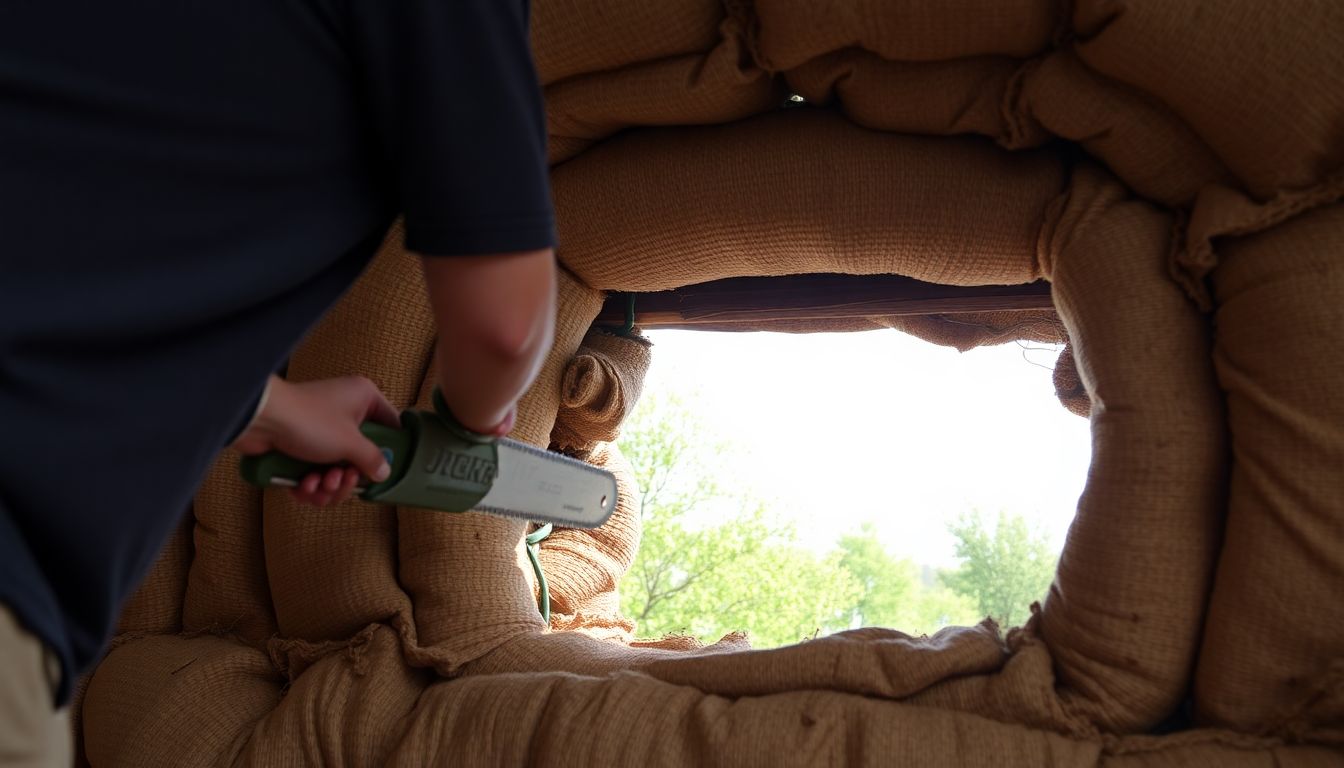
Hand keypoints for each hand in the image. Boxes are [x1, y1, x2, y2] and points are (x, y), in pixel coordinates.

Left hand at [232, 375, 399, 505]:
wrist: (259, 420)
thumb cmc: (308, 419)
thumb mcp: (350, 442)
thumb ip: (372, 459)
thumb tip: (384, 471)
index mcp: (363, 399)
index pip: (390, 424)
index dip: (390, 448)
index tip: (386, 469)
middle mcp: (345, 412)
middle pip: (361, 455)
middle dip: (349, 477)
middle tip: (342, 479)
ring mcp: (322, 430)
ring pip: (337, 469)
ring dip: (330, 486)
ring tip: (320, 483)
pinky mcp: (300, 446)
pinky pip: (316, 473)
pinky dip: (311, 485)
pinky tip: (304, 485)